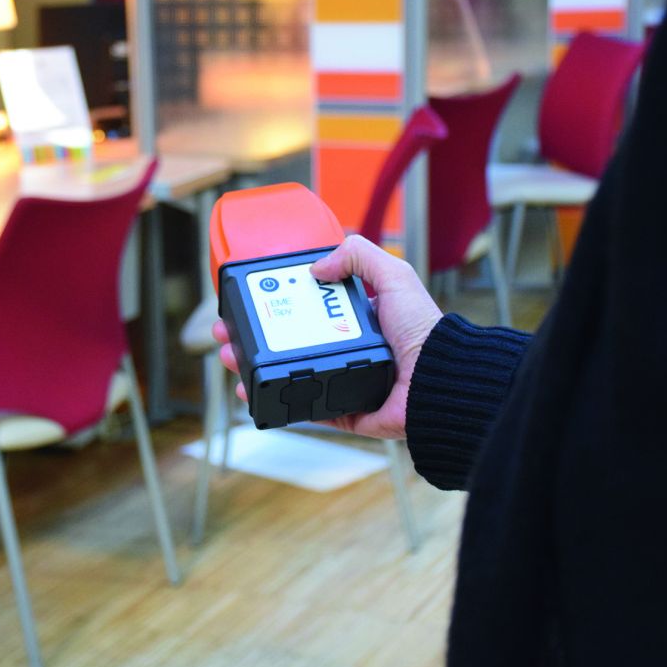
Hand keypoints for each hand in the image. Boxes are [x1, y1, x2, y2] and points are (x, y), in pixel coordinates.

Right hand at [212, 235, 441, 438]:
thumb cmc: (424, 329)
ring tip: (229, 356)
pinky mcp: (343, 411)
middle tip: (228, 330)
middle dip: (253, 335)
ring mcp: (343, 379)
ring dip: (253, 366)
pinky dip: (274, 401)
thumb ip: (358, 256)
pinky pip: (302, 407)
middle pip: (288, 340)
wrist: (438, 379)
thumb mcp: (394, 275)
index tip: (253, 298)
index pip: (308, 307)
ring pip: (287, 372)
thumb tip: (316, 265)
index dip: (277, 302)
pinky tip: (249, 391)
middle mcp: (348, 349)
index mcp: (358, 318)